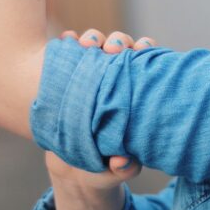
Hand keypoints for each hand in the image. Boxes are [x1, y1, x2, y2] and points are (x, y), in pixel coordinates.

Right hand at [43, 27, 156, 191]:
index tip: (142, 50)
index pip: (145, 61)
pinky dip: (67, 42)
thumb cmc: (102, 167)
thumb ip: (122, 168)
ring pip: (94, 44)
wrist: (71, 170)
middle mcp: (113, 77)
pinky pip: (66, 52)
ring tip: (87, 45)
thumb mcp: (113, 171)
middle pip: (120, 46)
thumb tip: (122, 162)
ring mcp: (88, 74)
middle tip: (113, 50)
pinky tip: (65, 42)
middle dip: (118, 41)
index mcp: (132, 92)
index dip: (145, 49)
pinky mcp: (65, 76)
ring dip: (92, 38)